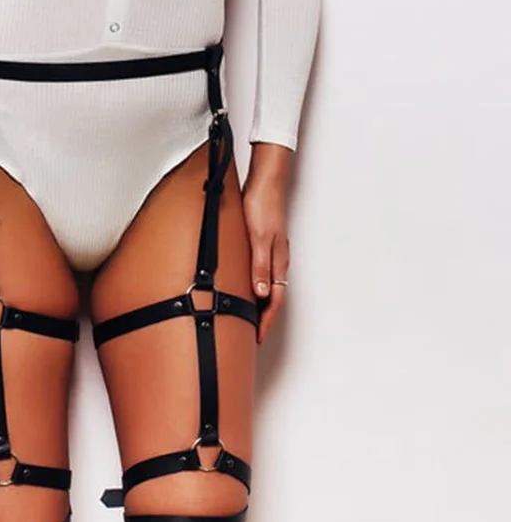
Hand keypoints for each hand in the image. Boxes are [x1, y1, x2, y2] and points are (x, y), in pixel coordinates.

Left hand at [242, 144, 291, 343]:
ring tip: (245, 317)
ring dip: (258, 304)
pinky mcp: (262, 244)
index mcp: (278, 262)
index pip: (274, 301)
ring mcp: (271, 253)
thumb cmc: (262, 207)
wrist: (265, 183)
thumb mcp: (258, 239)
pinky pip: (260, 273)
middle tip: (251, 335)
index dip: (265, 321)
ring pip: (267, 286)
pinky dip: (253, 287)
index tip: (257, 338)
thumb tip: (260, 294)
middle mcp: (276, 261)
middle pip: (272, 297)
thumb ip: (259, 267)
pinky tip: (243, 287)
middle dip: (262, 318)